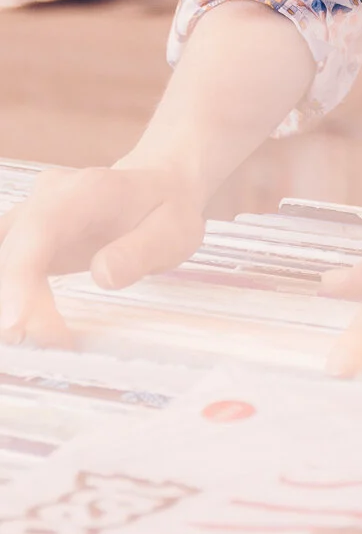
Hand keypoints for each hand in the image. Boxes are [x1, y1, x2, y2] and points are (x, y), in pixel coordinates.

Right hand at [0, 163, 205, 344]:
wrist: (162, 189)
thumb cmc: (167, 212)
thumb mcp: (173, 231)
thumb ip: (140, 252)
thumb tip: (102, 275)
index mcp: (86, 190)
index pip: (38, 229)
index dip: (19, 278)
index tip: (22, 325)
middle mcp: (50, 196)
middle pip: (10, 249)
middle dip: (14, 302)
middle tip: (44, 345)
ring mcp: (34, 215)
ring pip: (2, 258)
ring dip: (9, 301)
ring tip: (32, 341)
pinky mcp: (28, 238)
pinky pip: (7, 266)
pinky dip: (11, 297)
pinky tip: (24, 325)